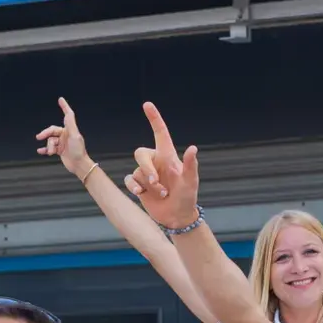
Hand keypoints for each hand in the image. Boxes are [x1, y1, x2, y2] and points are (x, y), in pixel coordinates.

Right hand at [35, 97, 96, 180]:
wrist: (79, 166)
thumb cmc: (79, 151)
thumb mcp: (74, 136)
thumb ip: (70, 124)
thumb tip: (68, 113)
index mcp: (70, 130)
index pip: (67, 115)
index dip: (64, 107)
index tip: (60, 100)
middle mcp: (66, 135)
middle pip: (52, 131)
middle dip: (45, 134)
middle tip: (39, 137)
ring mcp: (62, 143)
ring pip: (50, 140)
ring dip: (49, 146)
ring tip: (51, 152)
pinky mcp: (60, 151)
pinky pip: (49, 148)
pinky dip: (45, 149)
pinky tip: (40, 151)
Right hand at [124, 102, 199, 230]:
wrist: (178, 217)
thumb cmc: (187, 197)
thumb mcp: (190, 181)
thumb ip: (190, 165)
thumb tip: (192, 148)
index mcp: (168, 157)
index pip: (160, 133)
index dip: (154, 118)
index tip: (147, 104)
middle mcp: (156, 162)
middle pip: (140, 153)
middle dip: (146, 168)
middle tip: (155, 182)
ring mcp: (146, 173)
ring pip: (136, 171)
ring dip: (147, 184)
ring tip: (161, 194)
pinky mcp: (139, 185)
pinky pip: (129, 179)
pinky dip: (134, 187)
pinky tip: (142, 194)